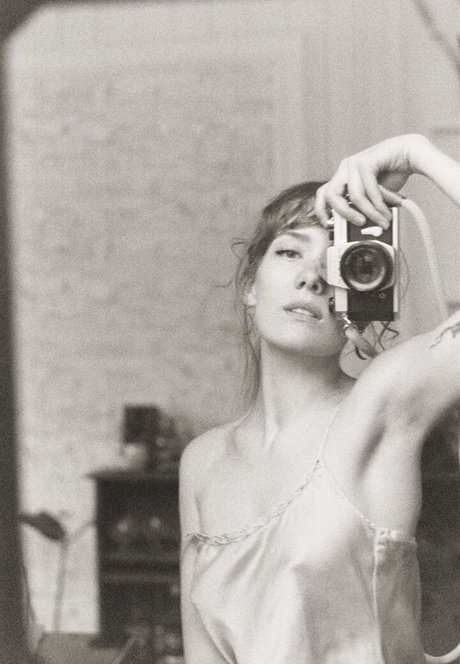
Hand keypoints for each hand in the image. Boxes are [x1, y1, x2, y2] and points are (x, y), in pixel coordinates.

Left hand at [314, 134, 428, 227]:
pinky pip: (368, 189)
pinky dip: (379, 204)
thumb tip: (357, 229)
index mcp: (342, 177)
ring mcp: (354, 163)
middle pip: (331, 195)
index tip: (329, 226)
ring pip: (354, 195)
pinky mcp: (366, 161)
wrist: (410, 155)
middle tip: (359, 224)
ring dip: (370, 212)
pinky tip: (387, 212)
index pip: (323, 195)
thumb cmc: (391, 175)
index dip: (322, 211)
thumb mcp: (372, 196)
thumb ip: (361, 207)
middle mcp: (345, 169)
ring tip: (383, 222)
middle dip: (344, 213)